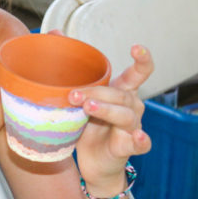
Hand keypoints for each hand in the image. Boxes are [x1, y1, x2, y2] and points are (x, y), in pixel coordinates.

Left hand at [72, 44, 153, 192]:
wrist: (93, 164)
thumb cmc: (89, 126)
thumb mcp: (79, 99)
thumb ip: (71, 70)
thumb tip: (55, 34)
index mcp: (122, 92)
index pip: (139, 73)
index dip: (142, 60)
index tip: (136, 48)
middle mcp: (132, 107)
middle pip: (120, 94)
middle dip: (97, 92)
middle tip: (73, 94)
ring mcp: (133, 127)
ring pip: (126, 115)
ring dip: (107, 110)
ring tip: (88, 107)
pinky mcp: (130, 147)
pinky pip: (141, 143)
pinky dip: (140, 140)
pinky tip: (136, 136)